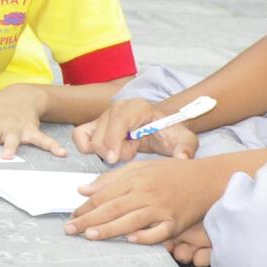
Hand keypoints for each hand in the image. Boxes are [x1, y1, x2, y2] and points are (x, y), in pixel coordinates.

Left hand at [62, 156, 222, 244]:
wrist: (206, 179)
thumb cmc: (171, 173)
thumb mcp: (141, 167)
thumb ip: (111, 178)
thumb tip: (83, 189)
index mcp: (135, 178)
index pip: (104, 194)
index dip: (86, 206)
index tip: (71, 215)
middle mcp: (145, 193)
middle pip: (112, 208)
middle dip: (88, 220)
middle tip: (70, 230)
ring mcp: (161, 209)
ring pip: (130, 221)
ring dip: (108, 229)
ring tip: (89, 236)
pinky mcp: (175, 223)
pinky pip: (158, 233)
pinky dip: (145, 237)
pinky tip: (130, 240)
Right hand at [73, 98, 198, 164]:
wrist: (162, 127)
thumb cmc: (170, 132)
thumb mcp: (185, 139)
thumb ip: (186, 148)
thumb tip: (183, 158)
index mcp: (137, 107)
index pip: (118, 120)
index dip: (113, 139)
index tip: (114, 158)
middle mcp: (117, 108)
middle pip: (102, 134)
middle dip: (116, 151)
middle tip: (134, 151)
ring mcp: (103, 116)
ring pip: (91, 139)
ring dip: (107, 151)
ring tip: (126, 150)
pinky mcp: (94, 125)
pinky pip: (80, 136)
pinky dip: (87, 148)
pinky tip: (108, 152)